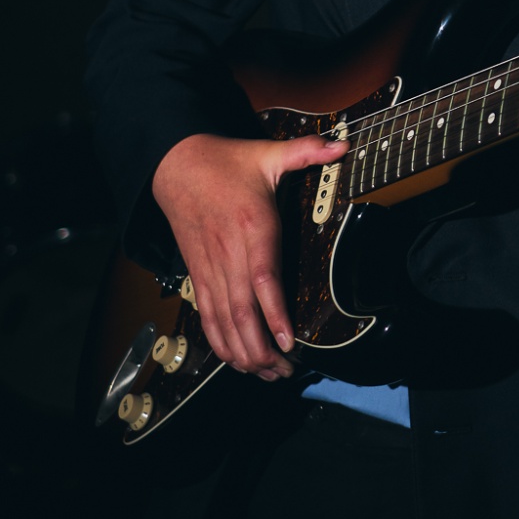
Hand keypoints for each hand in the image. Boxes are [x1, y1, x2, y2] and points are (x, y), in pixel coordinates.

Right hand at [150, 131, 346, 378]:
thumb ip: (307, 150)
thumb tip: (343, 144)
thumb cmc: (227, 162)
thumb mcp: (268, 151)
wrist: (175, 166)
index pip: (262, 277)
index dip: (273, 312)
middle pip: (242, 310)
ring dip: (243, 352)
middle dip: (261, 347)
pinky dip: (220, 341)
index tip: (287, 340)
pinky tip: (236, 361)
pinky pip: (207, 315)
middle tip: (285, 371)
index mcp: (253, 225)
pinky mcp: (198, 274)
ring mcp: (210, 267)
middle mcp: (229, 252)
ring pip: (223, 320)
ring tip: (267, 374)